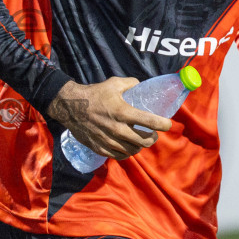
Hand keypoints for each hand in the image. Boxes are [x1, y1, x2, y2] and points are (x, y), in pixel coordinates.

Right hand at [48, 78, 171, 160]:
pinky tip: (127, 147)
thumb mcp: (113, 84)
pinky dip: (127, 152)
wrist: (71, 107)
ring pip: (133, 150)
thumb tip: (140, 85)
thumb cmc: (94, 94)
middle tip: (153, 134)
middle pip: (144, 141)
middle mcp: (118, 129)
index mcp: (123, 112)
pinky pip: (120, 155)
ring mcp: (109, 141)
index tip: (168, 124)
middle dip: (152, 138)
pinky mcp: (101, 148)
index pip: (150, 122)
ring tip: (140, 140)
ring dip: (140, 146)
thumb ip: (130, 83)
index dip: (163, 124)